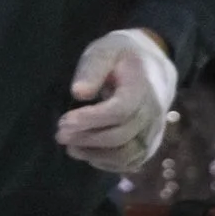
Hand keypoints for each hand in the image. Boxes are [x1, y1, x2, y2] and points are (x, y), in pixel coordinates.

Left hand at [56, 29, 178, 174]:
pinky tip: (88, 155)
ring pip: (127, 154)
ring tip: (70, 147)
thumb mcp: (106, 51)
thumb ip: (93, 69)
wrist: (154, 68)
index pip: (119, 111)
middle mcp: (153, 113)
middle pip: (121, 136)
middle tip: (60, 135)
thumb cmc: (123, 57)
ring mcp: (154, 131)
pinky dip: (109, 164)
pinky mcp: (150, 144)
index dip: (90, 119)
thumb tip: (78, 92)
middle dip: (87, 138)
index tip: (64, 120)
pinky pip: (132, 162)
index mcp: (142, 87)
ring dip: (96, 155)